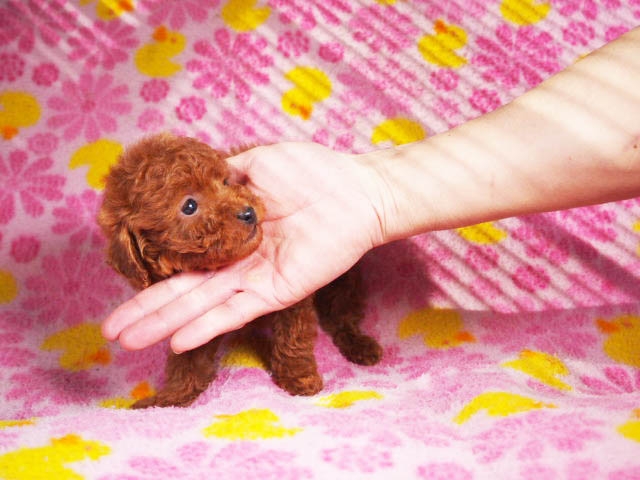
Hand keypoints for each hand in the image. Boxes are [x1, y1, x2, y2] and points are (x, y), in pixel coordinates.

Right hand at [101, 142, 384, 352]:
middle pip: (185, 288)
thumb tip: (189, 184)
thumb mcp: (258, 163)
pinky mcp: (277, 290)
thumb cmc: (313, 172)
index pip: (184, 256)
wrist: (357, 191)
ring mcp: (256, 277)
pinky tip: (177, 341)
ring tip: (128, 341)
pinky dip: (208, 326)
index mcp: (230, 232)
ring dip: (166, 323)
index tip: (121, 278)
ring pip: (203, 304)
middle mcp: (237, 260)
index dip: (153, 268)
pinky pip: (238, 311)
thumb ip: (223, 177)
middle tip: (111, 330)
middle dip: (147, 309)